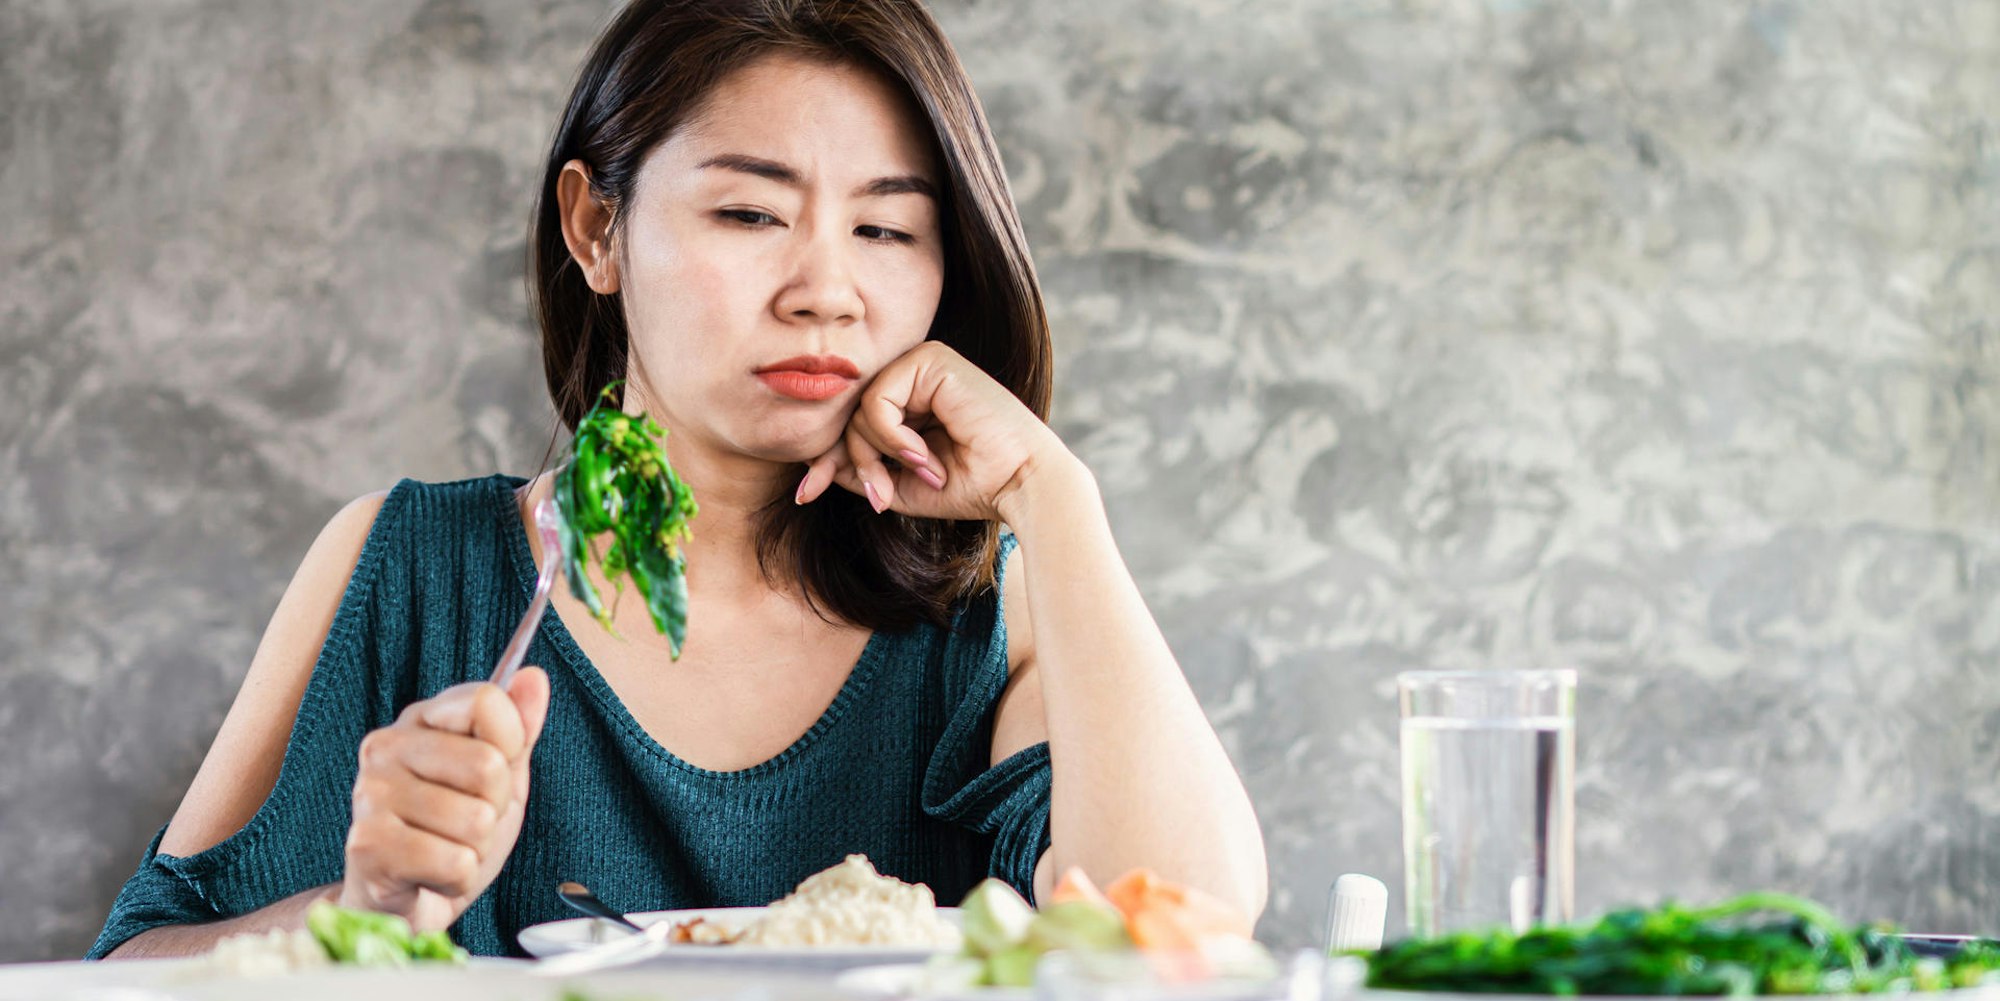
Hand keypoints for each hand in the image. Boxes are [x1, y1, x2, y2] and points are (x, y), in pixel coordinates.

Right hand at [339, 668, 549, 931]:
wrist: (404, 901)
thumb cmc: (451, 833)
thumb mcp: (498, 778)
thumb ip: (519, 730)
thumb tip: (534, 677)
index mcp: (419, 719)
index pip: (487, 701)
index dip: (510, 745)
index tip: (494, 772)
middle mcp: (386, 747)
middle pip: (488, 765)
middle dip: (495, 807)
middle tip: (467, 824)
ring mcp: (371, 795)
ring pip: (476, 821)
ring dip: (477, 849)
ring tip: (446, 849)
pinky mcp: (368, 846)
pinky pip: (456, 863)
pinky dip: (457, 879)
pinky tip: (431, 875)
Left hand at [796, 341, 1074, 522]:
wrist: (1021, 484)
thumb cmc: (973, 486)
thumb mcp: (900, 484)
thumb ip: (859, 469)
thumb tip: (811, 464)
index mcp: (911, 402)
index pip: (852, 424)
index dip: (826, 460)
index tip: (805, 496)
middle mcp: (914, 377)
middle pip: (849, 417)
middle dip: (852, 463)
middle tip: (880, 498)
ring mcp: (922, 364)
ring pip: (858, 411)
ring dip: (876, 455)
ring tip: (918, 475)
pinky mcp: (930, 360)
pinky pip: (877, 401)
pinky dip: (891, 436)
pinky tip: (922, 454)